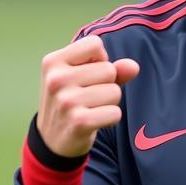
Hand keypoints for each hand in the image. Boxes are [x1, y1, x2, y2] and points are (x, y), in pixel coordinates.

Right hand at [37, 34, 138, 156]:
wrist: (51, 140)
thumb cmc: (71, 101)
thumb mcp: (82, 78)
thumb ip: (111, 68)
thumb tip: (133, 66)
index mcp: (53, 62)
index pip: (95, 44)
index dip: (99, 60)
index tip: (86, 74)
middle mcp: (56, 79)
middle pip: (109, 70)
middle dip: (107, 84)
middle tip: (87, 97)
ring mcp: (66, 101)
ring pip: (114, 92)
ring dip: (109, 103)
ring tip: (90, 109)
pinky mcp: (79, 122)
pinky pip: (115, 113)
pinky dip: (111, 118)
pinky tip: (94, 122)